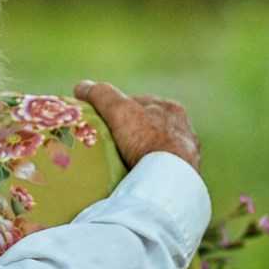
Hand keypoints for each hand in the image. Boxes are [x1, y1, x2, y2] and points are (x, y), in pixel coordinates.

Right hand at [75, 81, 198, 173]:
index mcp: (172, 109)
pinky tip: (136, 177)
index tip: (102, 119)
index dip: (118, 108)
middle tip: (109, 143)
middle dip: (132, 132)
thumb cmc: (146, 140)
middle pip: (149, 127)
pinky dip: (149, 171)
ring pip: (157, 150)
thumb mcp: (119, 110)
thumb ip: (101, 95)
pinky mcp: (183, 178)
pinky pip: (161, 170)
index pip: (139, 103)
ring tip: (120, 163)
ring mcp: (187, 156)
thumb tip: (81, 86)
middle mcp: (184, 130)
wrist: (168, 182)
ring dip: (141, 154)